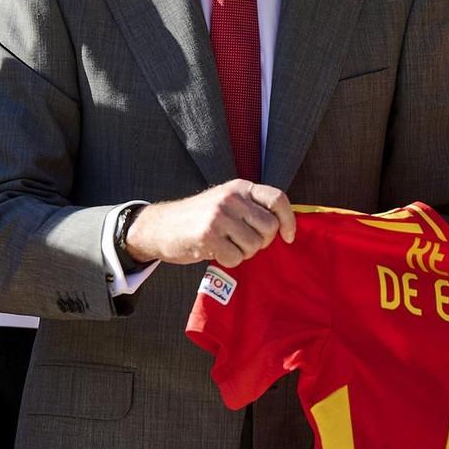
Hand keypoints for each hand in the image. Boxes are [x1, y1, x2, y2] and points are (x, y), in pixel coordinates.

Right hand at [125, 180, 296, 268]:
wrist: (159, 226)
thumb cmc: (198, 218)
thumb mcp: (226, 202)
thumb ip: (251, 208)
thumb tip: (285, 228)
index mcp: (239, 187)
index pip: (278, 198)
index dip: (289, 221)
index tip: (288, 237)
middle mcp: (231, 197)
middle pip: (269, 227)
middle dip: (262, 242)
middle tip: (244, 243)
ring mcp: (219, 216)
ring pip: (255, 245)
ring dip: (244, 253)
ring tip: (227, 245)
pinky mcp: (208, 236)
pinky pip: (236, 258)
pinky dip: (229, 261)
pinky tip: (215, 253)